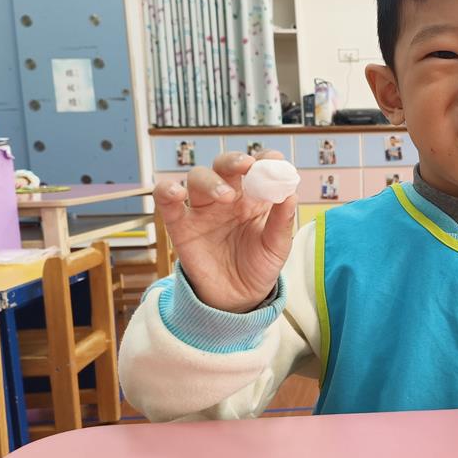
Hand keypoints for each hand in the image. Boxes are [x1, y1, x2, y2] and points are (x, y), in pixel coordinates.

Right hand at [154, 150, 297, 312]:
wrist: (237, 298)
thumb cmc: (260, 266)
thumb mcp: (277, 246)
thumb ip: (282, 221)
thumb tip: (291, 194)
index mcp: (254, 197)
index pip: (258, 167)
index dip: (264, 159)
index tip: (274, 160)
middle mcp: (228, 197)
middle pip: (225, 165)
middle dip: (234, 161)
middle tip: (246, 166)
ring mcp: (203, 209)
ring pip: (198, 177)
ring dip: (210, 181)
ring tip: (224, 197)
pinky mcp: (181, 225)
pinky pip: (167, 202)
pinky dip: (166, 191)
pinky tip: (177, 194)